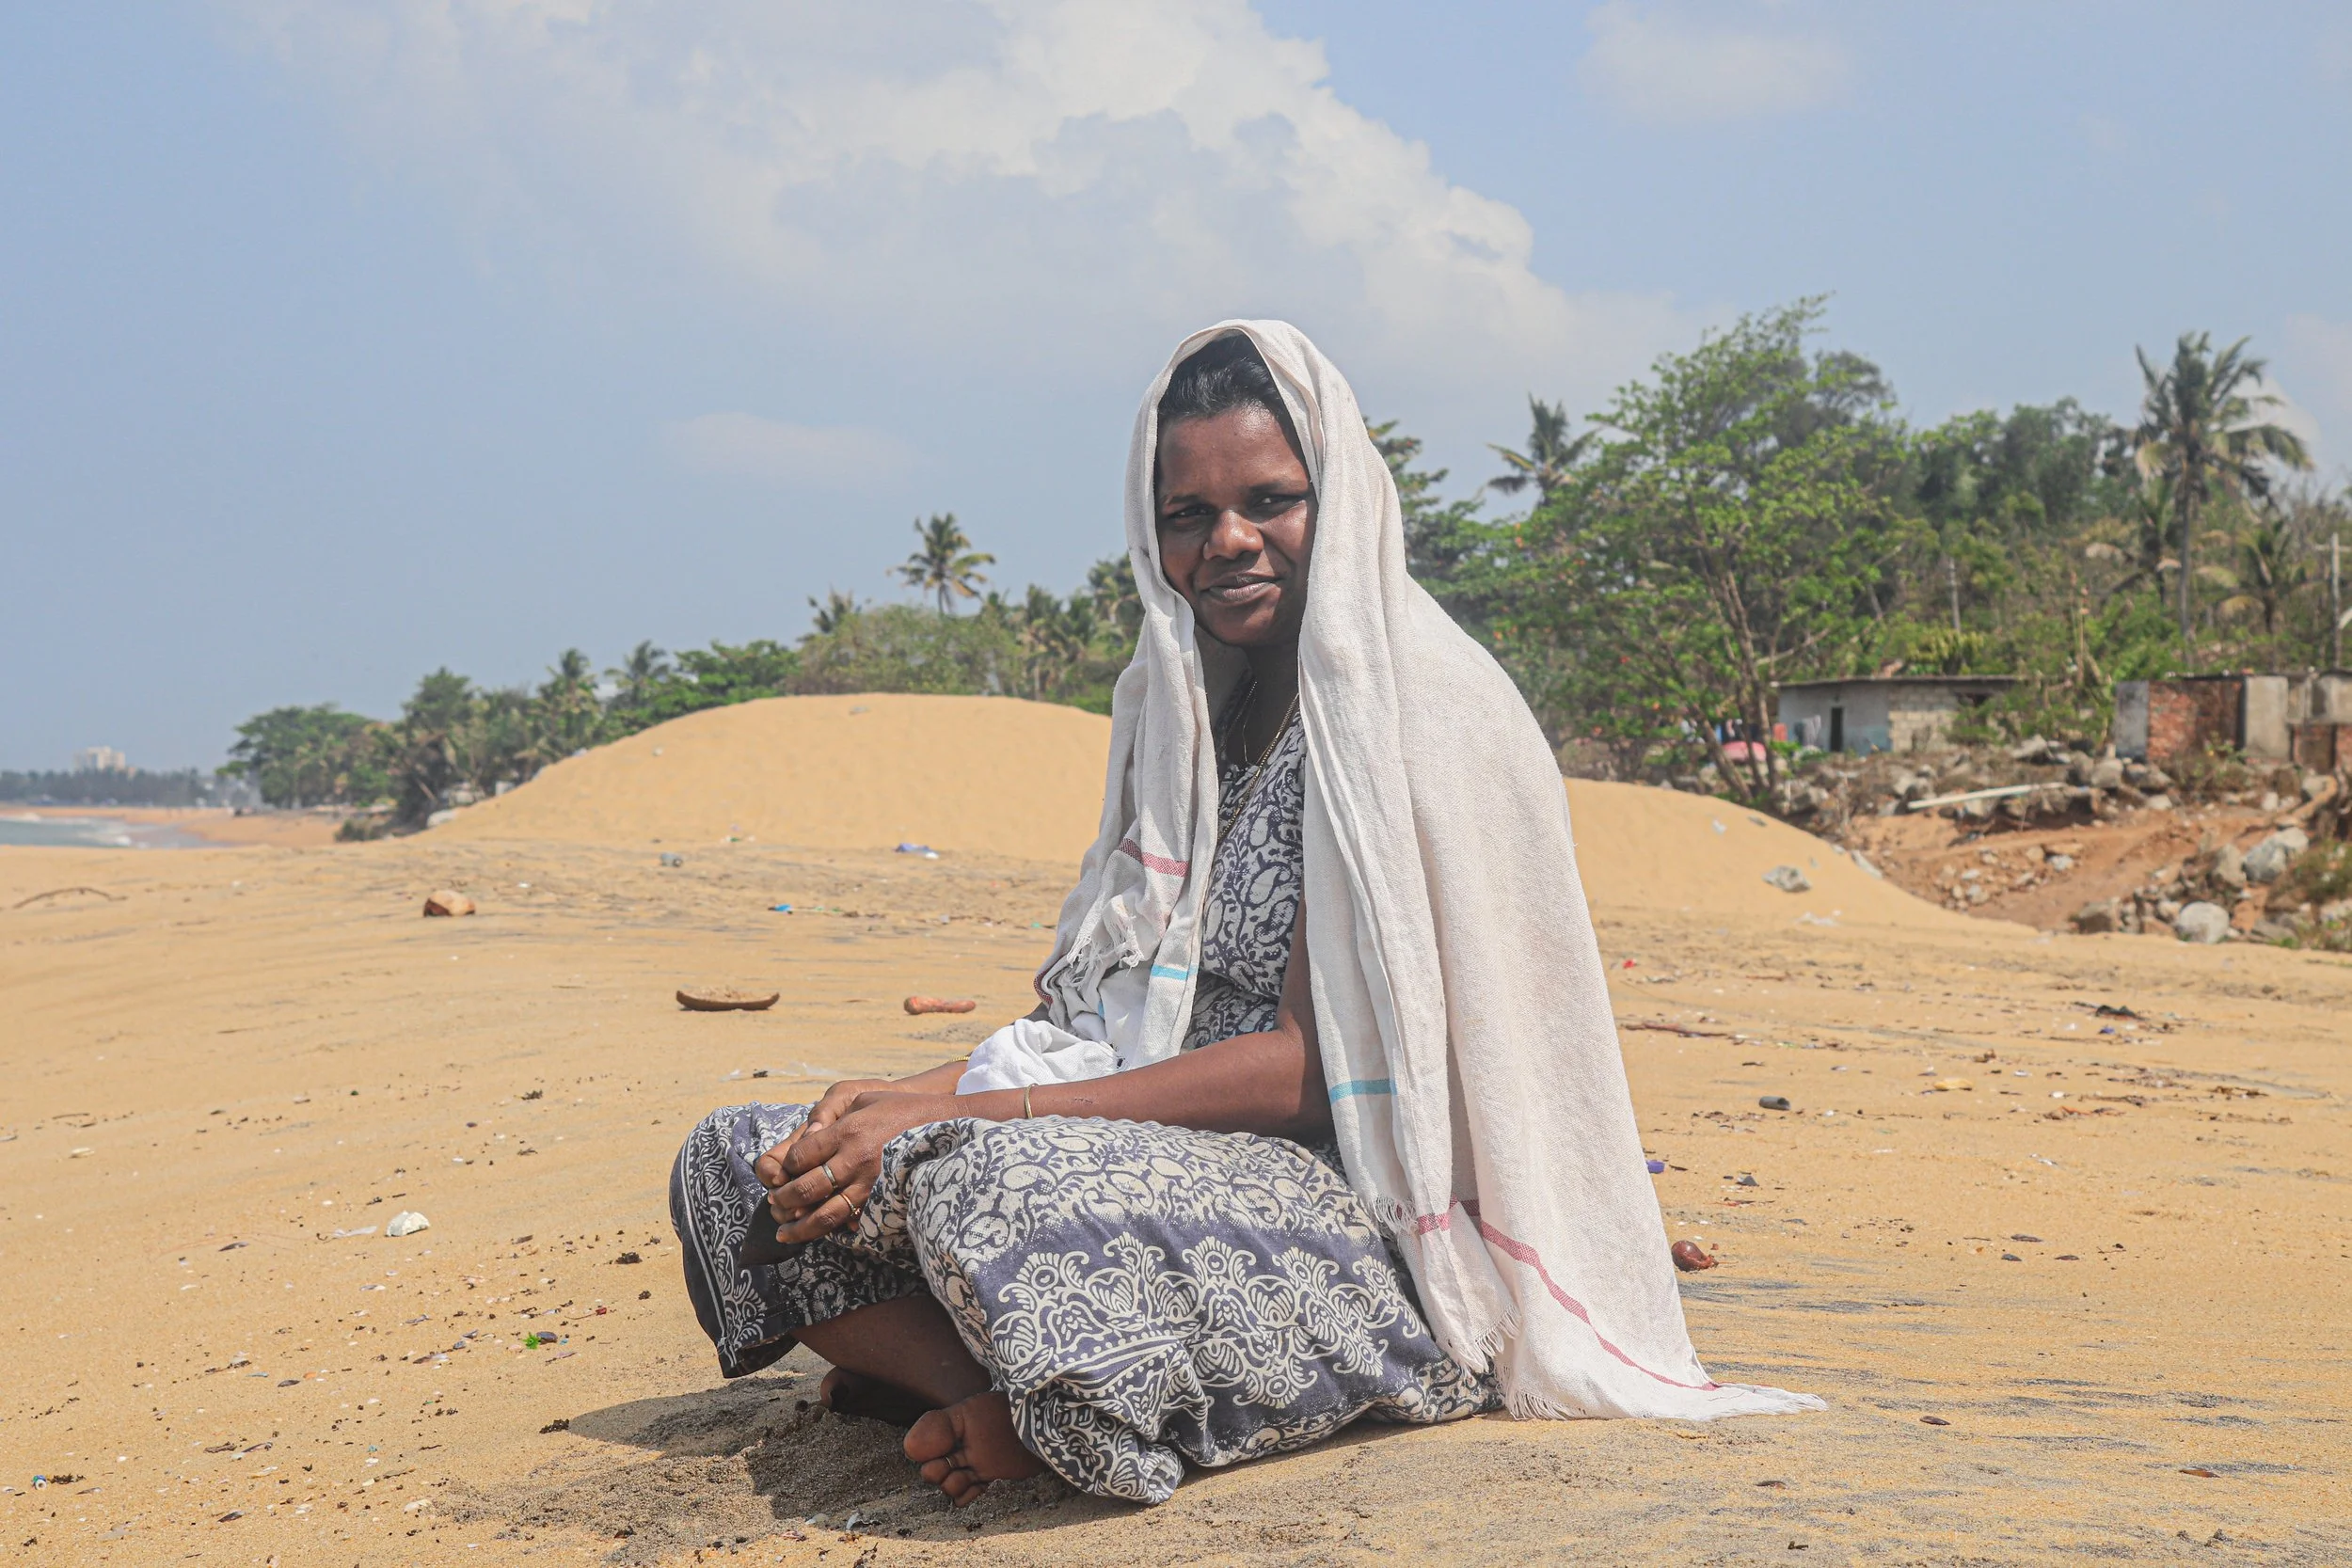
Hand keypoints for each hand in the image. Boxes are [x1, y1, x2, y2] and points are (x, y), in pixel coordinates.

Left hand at [753, 1092, 964, 1244]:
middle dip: (784, 1199)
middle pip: (808, 1187)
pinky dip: (832, 1231)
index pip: (801, 1155)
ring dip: (801, 1227)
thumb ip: (830, 1113)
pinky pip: (852, 1220)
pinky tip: (819, 1234)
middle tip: (774, 1203)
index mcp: (849, 1130)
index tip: (783, 1170)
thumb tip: (807, 1137)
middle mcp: (858, 1158)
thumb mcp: (863, 1097)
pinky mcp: (884, 1199)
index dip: (785, 1166)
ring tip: (784, 1234)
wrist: (944, 1125)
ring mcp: (872, 1183)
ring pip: (827, 1214)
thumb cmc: (899, 1107)